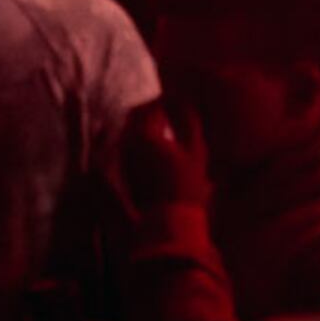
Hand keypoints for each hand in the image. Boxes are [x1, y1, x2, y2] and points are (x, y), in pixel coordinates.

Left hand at [118, 99, 211, 219]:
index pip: (152, 107)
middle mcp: (127, 144)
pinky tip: (159, 143)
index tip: (180, 99)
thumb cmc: (186, 185)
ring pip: (131, 130)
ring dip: (147, 123)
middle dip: (153, 109)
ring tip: (167, 123)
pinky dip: (143, 137)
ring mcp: (124, 158)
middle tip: (170, 107)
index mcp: (143, 135)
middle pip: (136, 115)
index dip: (167, 101)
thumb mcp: (195, 150)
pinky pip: (131, 145)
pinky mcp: (126, 171)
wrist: (170, 221)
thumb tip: (184, 101)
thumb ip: (188, 121)